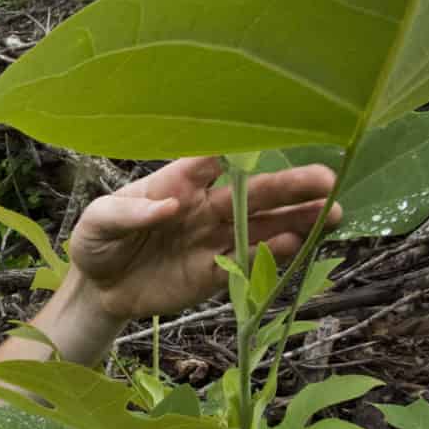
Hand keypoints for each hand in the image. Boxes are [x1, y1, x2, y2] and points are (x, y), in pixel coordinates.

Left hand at [68, 157, 338, 320]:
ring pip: (261, 226)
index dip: (242, 149)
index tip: (275, 139)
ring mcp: (212, 240)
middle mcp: (203, 206)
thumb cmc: (96, 242)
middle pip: (252, 193)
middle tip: (328, 179)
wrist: (97, 289)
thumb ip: (129, 213)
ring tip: (332, 213)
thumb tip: (170, 205)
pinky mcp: (213, 273)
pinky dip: (271, 255)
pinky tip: (296, 244)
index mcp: (177, 182)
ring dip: (296, 220)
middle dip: (290, 186)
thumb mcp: (97, 222)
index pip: (213, 159)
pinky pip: (246, 263)